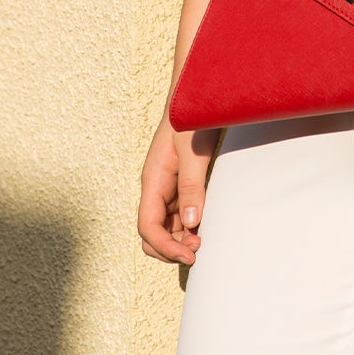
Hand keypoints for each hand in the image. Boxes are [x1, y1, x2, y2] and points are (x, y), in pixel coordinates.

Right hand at [138, 115, 217, 264]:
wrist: (194, 98)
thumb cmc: (190, 120)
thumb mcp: (192, 152)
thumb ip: (192, 186)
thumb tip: (191, 224)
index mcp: (153, 181)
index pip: (148, 227)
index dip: (165, 247)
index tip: (190, 255)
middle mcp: (156, 189)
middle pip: (152, 234)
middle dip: (171, 248)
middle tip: (199, 248)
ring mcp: (167, 189)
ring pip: (166, 228)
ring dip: (181, 239)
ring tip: (204, 239)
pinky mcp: (180, 186)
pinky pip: (179, 216)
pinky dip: (189, 227)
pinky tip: (205, 225)